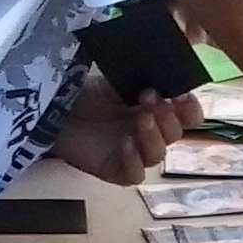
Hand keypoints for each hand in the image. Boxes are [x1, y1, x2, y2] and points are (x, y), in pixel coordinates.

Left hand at [51, 77, 194, 186]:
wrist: (52, 108)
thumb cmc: (85, 91)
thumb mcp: (117, 78)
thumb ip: (143, 78)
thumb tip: (166, 68)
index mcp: (156, 110)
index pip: (187, 116)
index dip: (189, 109)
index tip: (181, 96)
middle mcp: (150, 133)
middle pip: (176, 135)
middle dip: (168, 117)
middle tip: (150, 98)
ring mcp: (135, 154)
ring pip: (158, 155)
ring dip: (153, 136)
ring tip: (140, 120)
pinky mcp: (116, 171)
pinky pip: (135, 174)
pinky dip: (134, 161)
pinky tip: (126, 144)